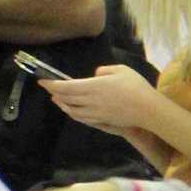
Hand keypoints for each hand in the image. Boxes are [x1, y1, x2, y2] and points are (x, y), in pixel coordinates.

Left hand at [41, 65, 161, 135]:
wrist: (148, 110)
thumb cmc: (136, 87)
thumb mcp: (121, 70)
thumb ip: (104, 70)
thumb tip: (94, 75)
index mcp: (93, 87)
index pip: (66, 87)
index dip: (52, 84)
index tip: (42, 81)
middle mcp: (90, 101)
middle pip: (66, 99)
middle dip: (55, 93)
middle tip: (49, 88)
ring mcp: (95, 113)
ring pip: (72, 110)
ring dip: (62, 104)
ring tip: (57, 99)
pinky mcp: (102, 121)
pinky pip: (81, 118)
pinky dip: (72, 113)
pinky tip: (71, 110)